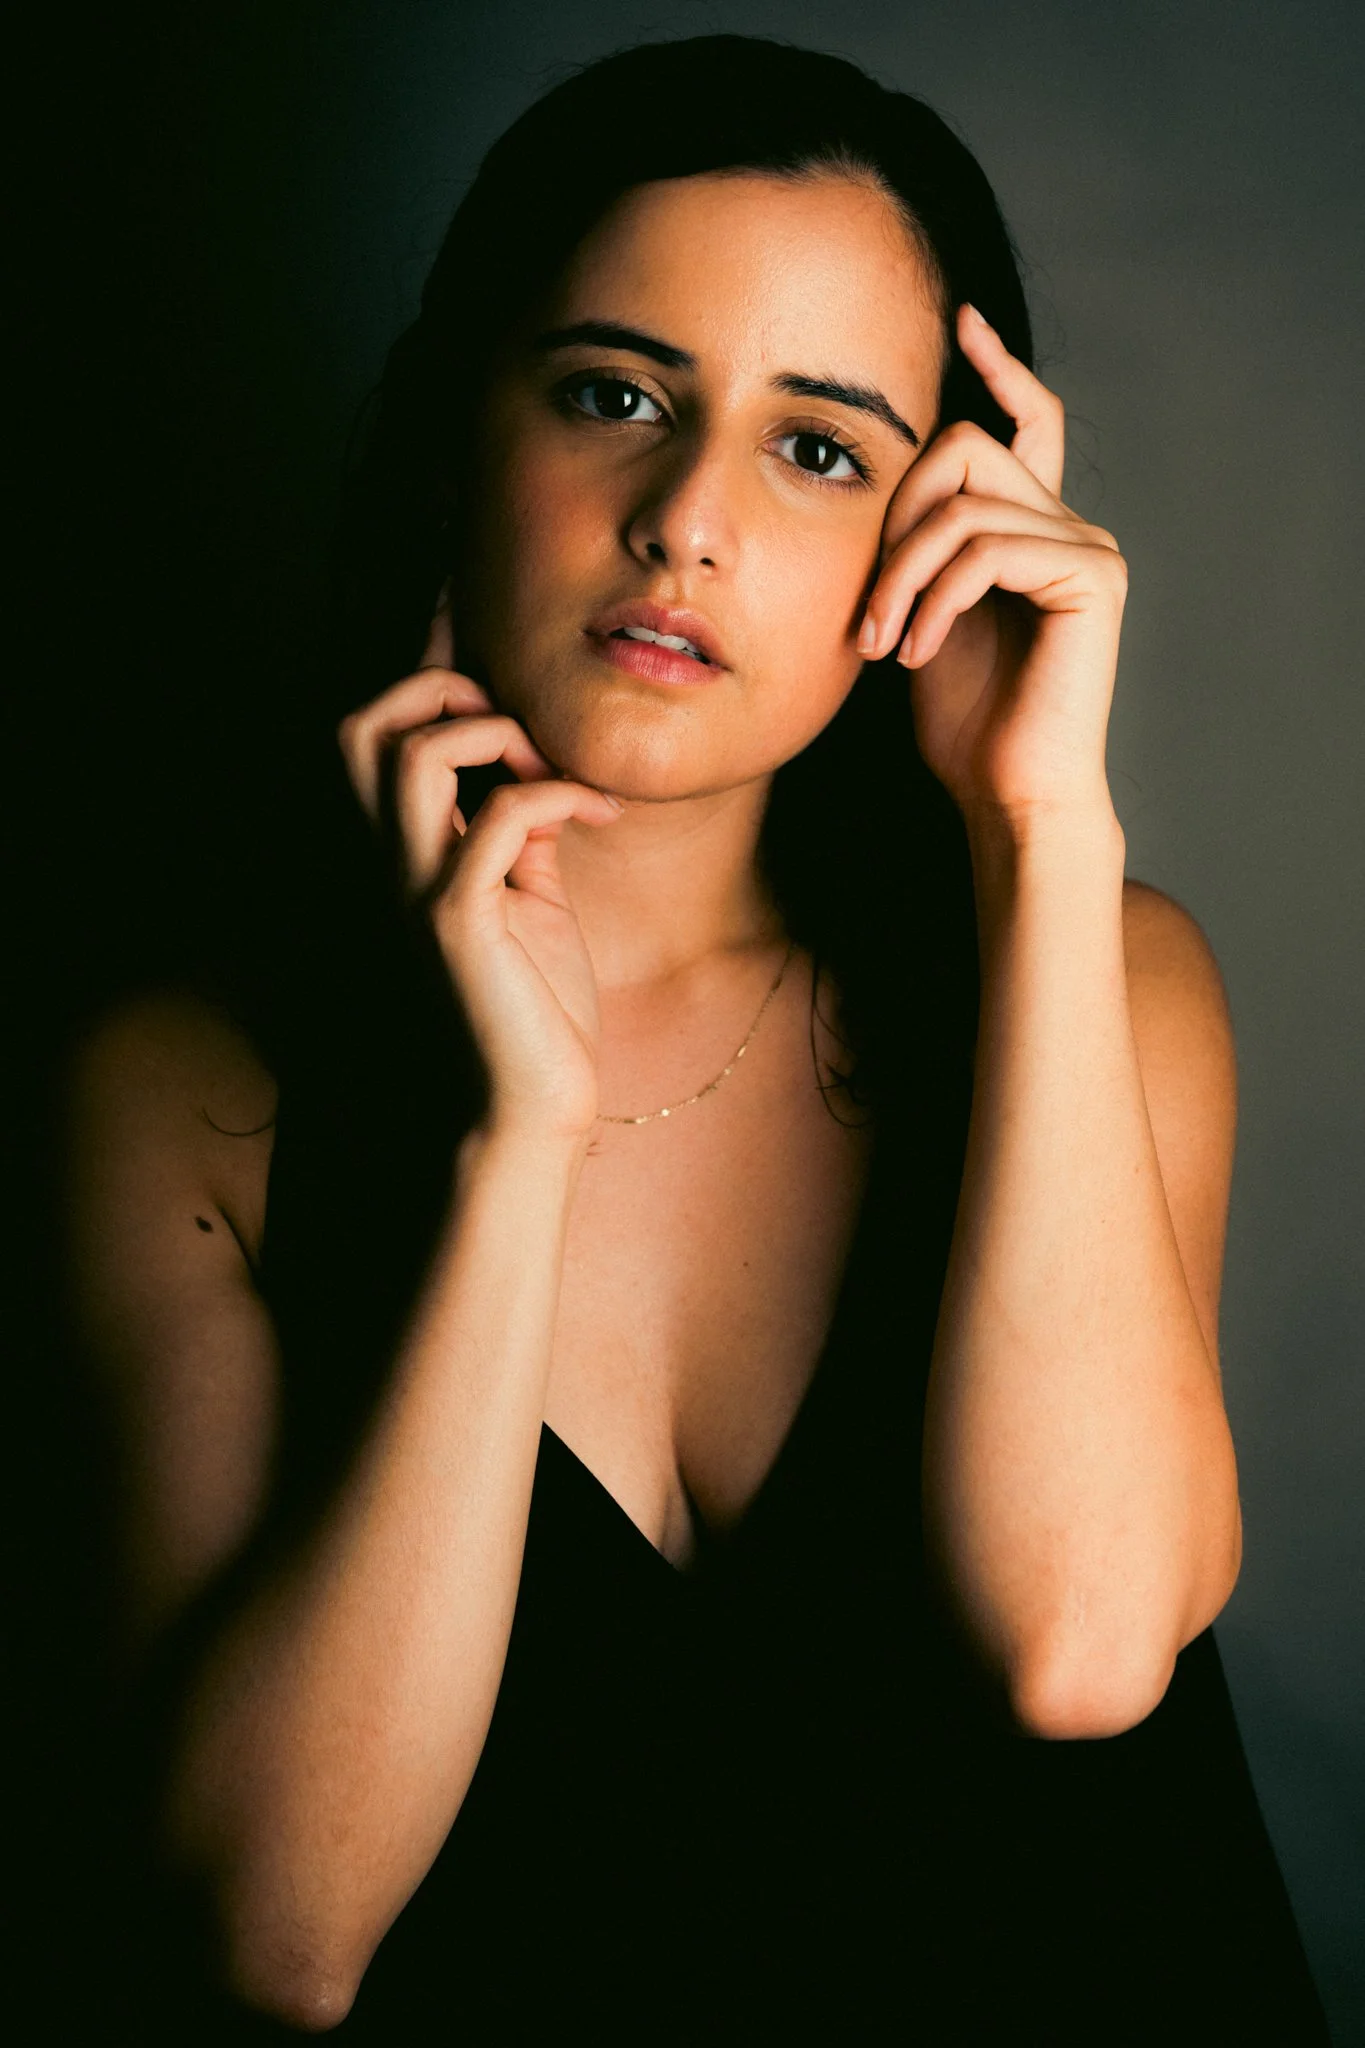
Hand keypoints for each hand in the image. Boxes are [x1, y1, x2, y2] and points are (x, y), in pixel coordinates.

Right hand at [337, 588, 623, 1139]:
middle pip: (362, 723)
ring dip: (487, 734)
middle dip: (438, 689)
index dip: (420, 657)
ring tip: (546, 766)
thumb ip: (515, 831)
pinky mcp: (462, 925)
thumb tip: (531, 773)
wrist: (534, 1103)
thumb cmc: (535, 1006)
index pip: (380, 729)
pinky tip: (598, 818)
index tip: (474, 608)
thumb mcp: (527, 897)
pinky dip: (553, 796)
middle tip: (514, 722)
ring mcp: (421, 891)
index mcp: (407, 851)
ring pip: (408, 755)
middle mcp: (396, 864)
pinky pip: (498, 818)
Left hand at [857, 304, 1126, 828]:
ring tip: (882, 642)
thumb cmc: (964, 724)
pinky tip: (915, 653)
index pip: (1026, 419)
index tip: (961, 320)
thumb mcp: (917, 617)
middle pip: (966, 447)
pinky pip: (986, 548)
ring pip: (964, 504)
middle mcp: (1069, 526)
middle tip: (867, 608)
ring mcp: (1088, 547)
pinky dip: (934, 598)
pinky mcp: (1092, 578)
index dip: (998, 365)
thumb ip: (915, 549)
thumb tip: (876, 482)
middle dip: (895, 518)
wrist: (1008, 795)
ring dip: (901, 575)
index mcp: (1032, 528)